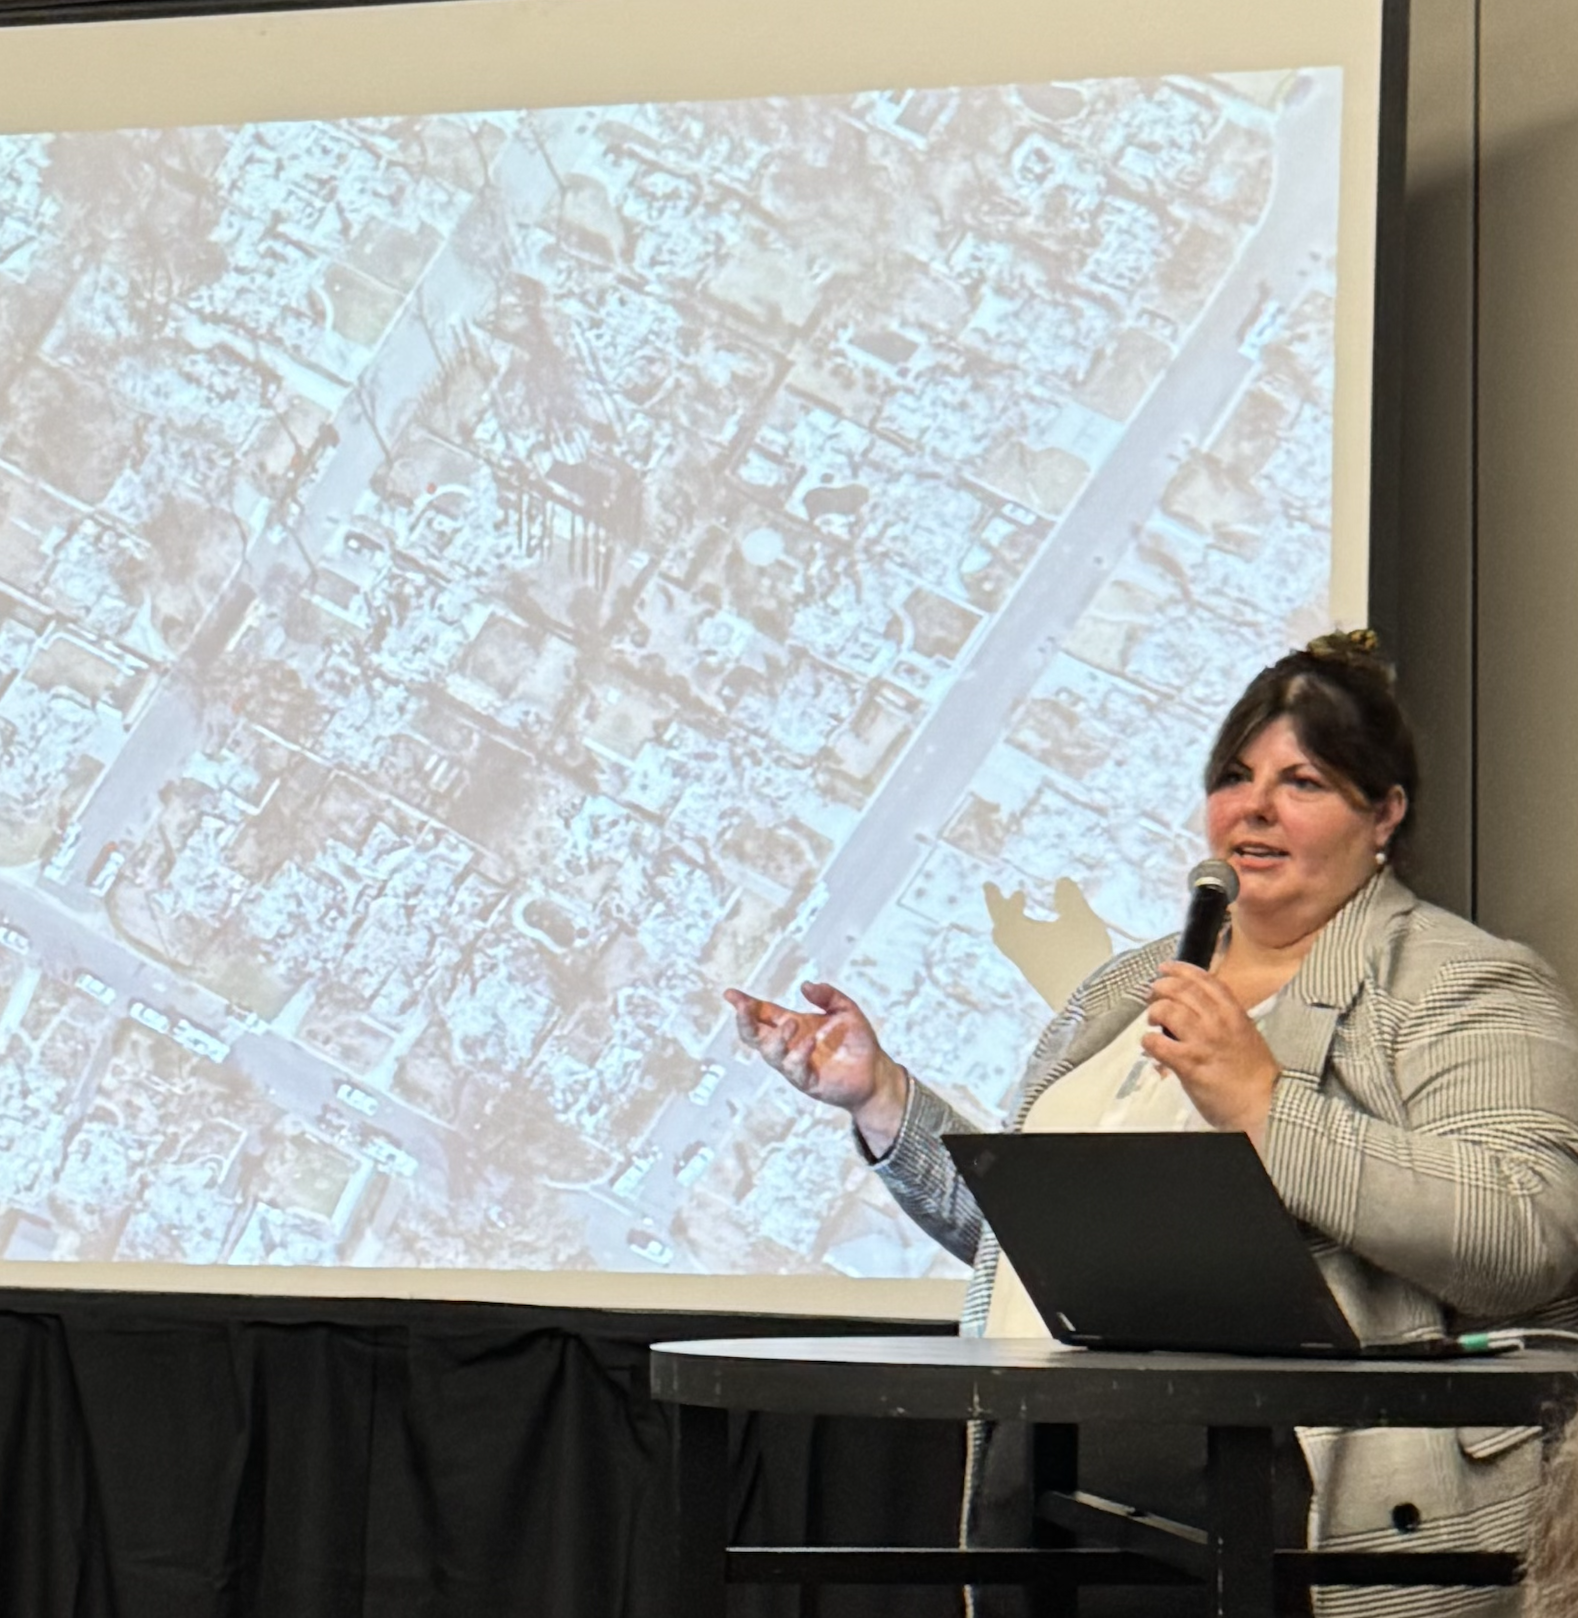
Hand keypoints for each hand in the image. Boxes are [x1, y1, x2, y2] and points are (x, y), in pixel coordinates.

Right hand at [723, 981, 908, 1153]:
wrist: (875, 1072)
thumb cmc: (856, 1041)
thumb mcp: (845, 1009)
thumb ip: (827, 995)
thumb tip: (805, 986)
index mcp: (792, 1024)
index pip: (762, 1013)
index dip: (745, 1004)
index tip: (730, 993)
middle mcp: (788, 1044)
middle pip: (754, 1035)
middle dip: (744, 1021)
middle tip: (743, 1007)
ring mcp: (794, 1064)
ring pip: (770, 1053)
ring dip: (776, 1038)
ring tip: (791, 1023)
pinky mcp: (807, 1081)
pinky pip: (794, 1069)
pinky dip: (798, 1055)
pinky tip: (809, 1043)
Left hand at [1140, 962, 1279, 1142]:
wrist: (1264, 1104)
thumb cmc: (1254, 1074)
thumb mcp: (1245, 1034)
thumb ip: (1224, 1018)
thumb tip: (1196, 1009)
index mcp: (1233, 1012)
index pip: (1203, 979)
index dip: (1179, 969)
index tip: (1165, 968)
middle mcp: (1217, 1022)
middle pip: (1180, 990)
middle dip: (1161, 988)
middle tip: (1153, 996)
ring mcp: (1202, 1042)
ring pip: (1167, 1010)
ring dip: (1154, 1012)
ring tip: (1152, 1020)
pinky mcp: (1189, 1064)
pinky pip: (1158, 1044)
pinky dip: (1149, 1041)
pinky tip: (1150, 1045)